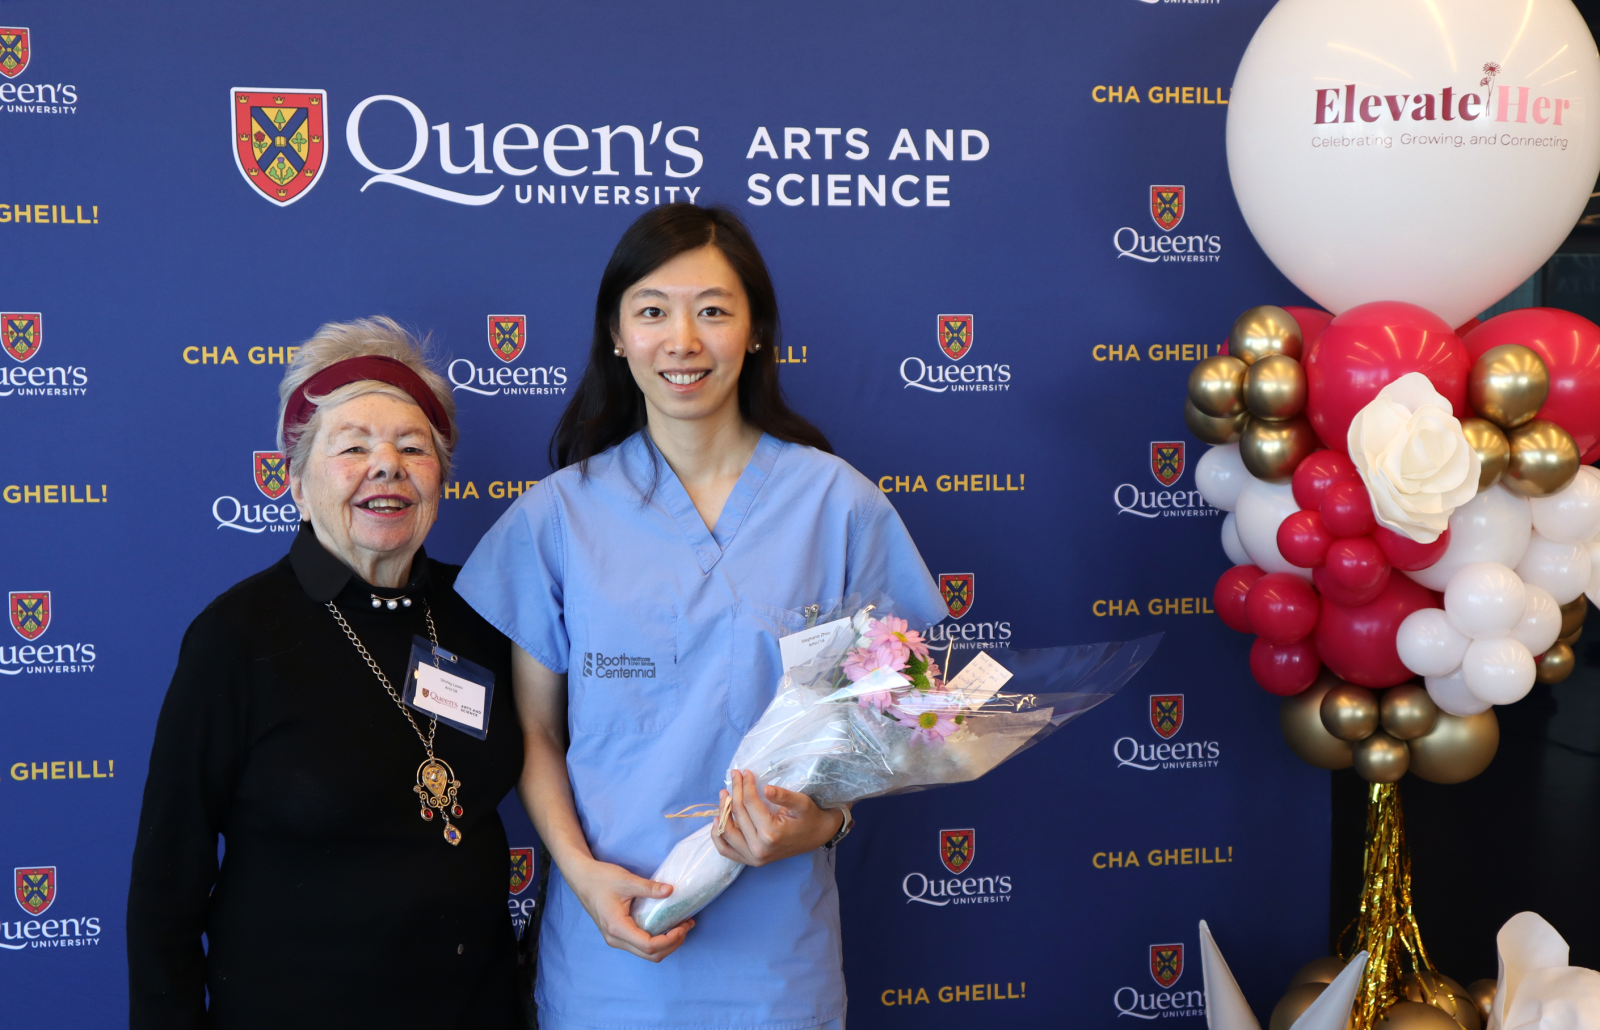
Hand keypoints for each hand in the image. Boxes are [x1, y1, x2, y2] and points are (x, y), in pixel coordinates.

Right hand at [562, 857, 693, 961]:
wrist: (582, 879)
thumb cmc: (601, 878)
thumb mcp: (627, 880)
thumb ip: (649, 888)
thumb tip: (672, 891)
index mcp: (617, 927)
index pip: (649, 946)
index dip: (670, 940)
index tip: (683, 926)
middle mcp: (616, 939)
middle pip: (650, 955)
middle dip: (672, 944)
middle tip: (686, 926)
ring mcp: (615, 939)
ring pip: (646, 953)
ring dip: (666, 944)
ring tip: (681, 926)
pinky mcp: (617, 935)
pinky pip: (640, 946)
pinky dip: (656, 940)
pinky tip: (666, 926)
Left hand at [711, 769, 847, 867]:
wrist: (818, 836)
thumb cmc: (810, 816)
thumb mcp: (801, 802)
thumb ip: (783, 795)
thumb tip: (765, 788)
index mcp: (771, 833)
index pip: (749, 803)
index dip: (745, 784)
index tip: (744, 771)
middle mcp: (759, 848)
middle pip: (737, 814)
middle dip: (734, 791)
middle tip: (734, 775)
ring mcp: (753, 857)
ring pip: (727, 832)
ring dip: (722, 811)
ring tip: (724, 794)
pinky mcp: (751, 860)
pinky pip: (726, 851)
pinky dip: (718, 837)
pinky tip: (718, 820)